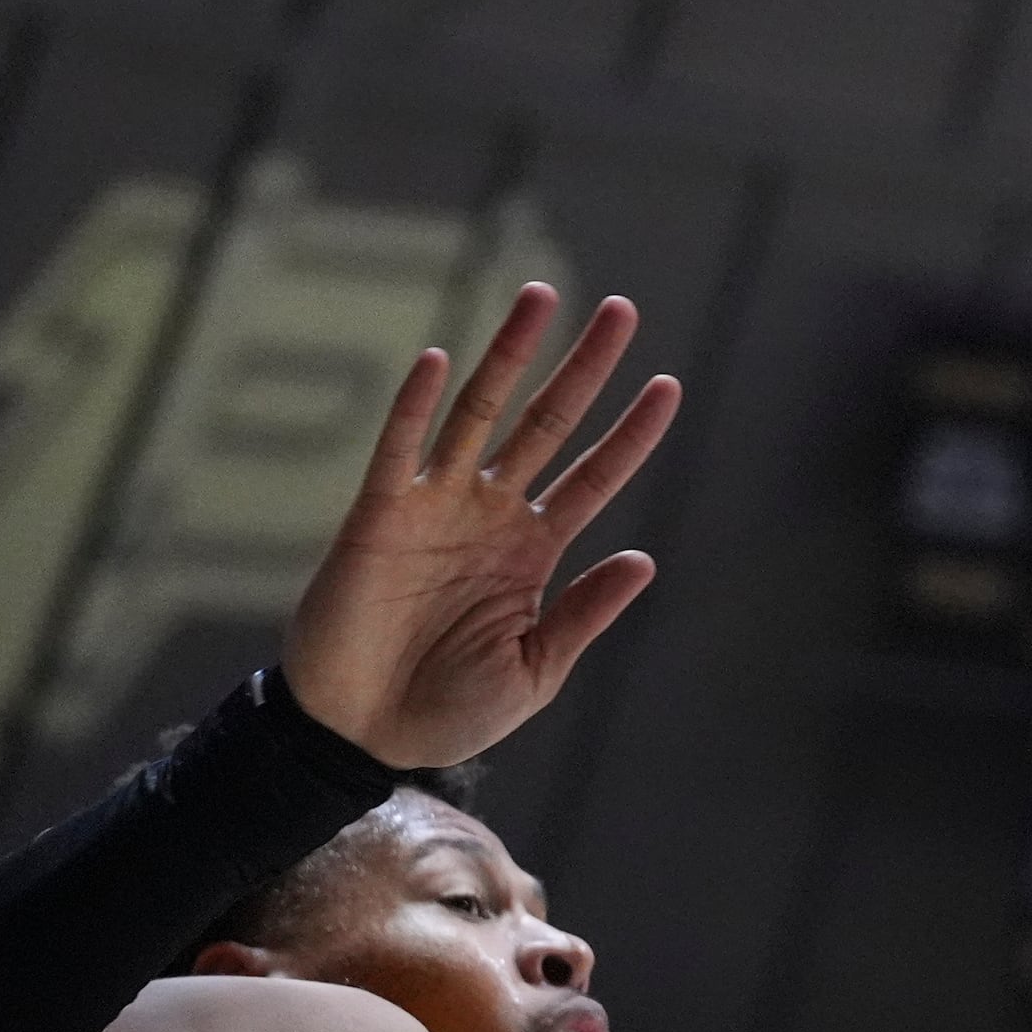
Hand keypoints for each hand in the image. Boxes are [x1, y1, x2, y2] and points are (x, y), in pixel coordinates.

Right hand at [283, 284, 683, 767]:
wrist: (362, 734)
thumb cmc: (449, 710)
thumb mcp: (534, 671)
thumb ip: (583, 614)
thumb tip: (645, 558)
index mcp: (534, 553)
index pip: (594, 478)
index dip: (631, 435)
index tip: (669, 387)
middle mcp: (491, 516)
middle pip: (548, 425)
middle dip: (585, 369)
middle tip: (622, 308)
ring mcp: (436, 508)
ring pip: (479, 414)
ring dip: (509, 356)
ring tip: (541, 297)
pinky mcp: (379, 515)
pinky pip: (399, 450)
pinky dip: (416, 405)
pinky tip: (441, 360)